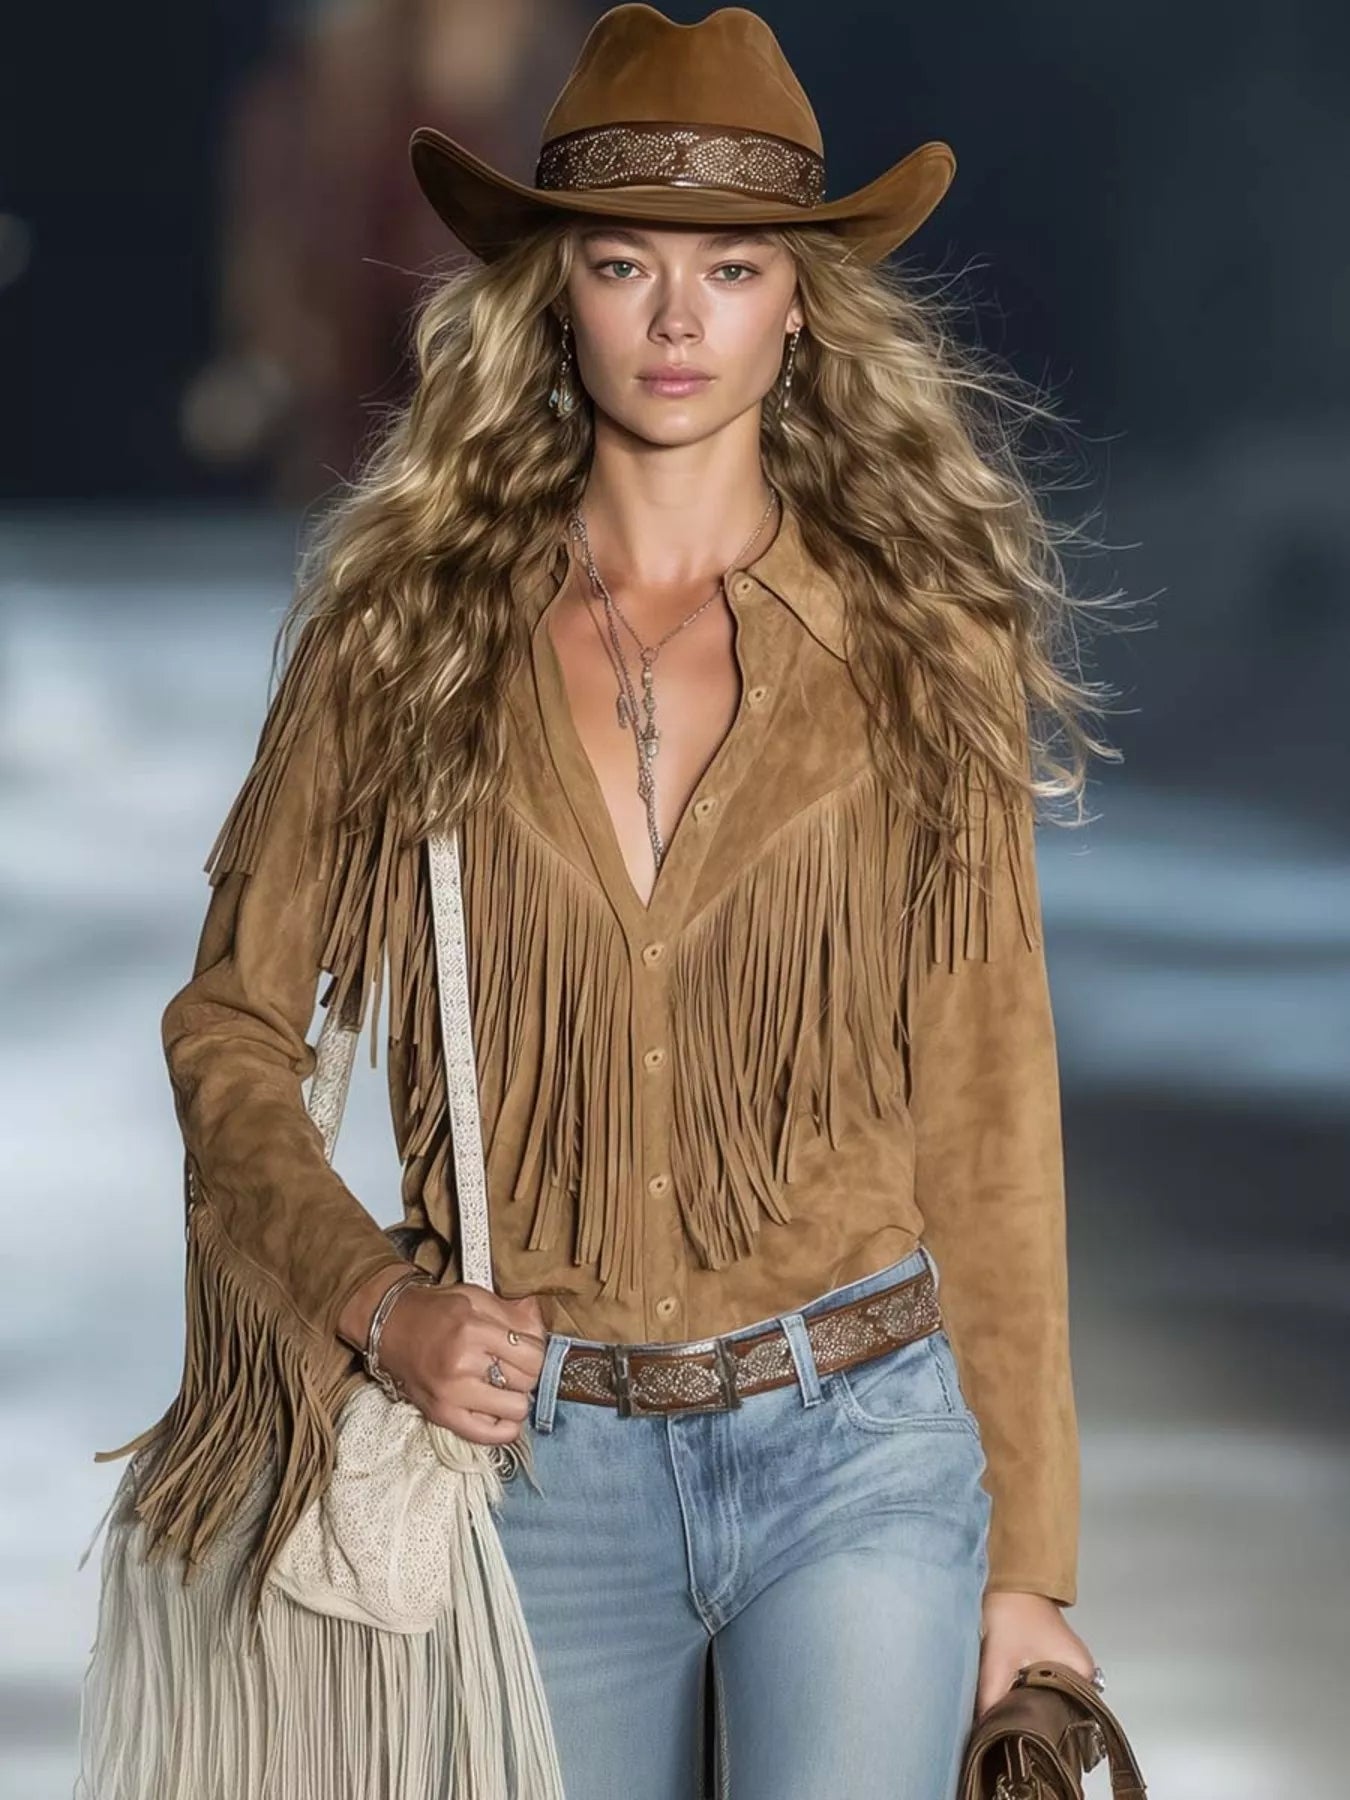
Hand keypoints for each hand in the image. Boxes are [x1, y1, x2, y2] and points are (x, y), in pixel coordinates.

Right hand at [376, 1282, 548, 1446]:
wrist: (390, 1326)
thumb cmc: (434, 1311)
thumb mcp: (475, 1296)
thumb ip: (512, 1314)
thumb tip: (541, 1332)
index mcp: (472, 1330)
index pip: (533, 1356)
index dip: (537, 1353)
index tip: (528, 1350)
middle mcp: (461, 1365)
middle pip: (526, 1382)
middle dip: (527, 1373)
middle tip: (513, 1366)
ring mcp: (451, 1395)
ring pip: (514, 1410)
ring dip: (515, 1399)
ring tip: (503, 1386)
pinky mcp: (441, 1416)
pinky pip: (488, 1435)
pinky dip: (503, 1428)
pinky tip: (500, 1412)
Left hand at [974, 1591, 1096, 1721]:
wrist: (1009, 1578)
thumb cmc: (1012, 1612)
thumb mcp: (998, 1660)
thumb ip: (992, 1698)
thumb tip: (984, 1730)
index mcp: (1081, 1673)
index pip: (1070, 1717)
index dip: (1042, 1728)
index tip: (1020, 1736)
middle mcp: (1082, 1671)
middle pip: (1058, 1708)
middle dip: (1034, 1717)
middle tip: (1009, 1728)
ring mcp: (1068, 1662)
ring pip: (1049, 1695)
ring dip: (1029, 1702)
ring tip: (1008, 1712)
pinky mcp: (1053, 1655)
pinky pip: (1043, 1682)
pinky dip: (1027, 1689)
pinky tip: (1010, 1695)